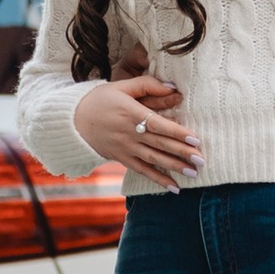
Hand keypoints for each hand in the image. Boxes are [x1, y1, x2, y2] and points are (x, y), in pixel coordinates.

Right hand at [71, 74, 201, 185]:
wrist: (73, 122)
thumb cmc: (100, 100)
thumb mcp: (121, 87)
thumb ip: (147, 85)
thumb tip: (173, 87)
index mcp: (132, 114)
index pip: (159, 125)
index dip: (178, 133)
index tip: (196, 139)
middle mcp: (130, 134)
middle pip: (160, 144)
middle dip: (182, 153)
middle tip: (202, 160)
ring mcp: (126, 149)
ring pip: (154, 159)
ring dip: (175, 167)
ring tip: (193, 173)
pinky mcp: (122, 159)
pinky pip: (143, 171)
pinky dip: (158, 180)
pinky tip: (174, 188)